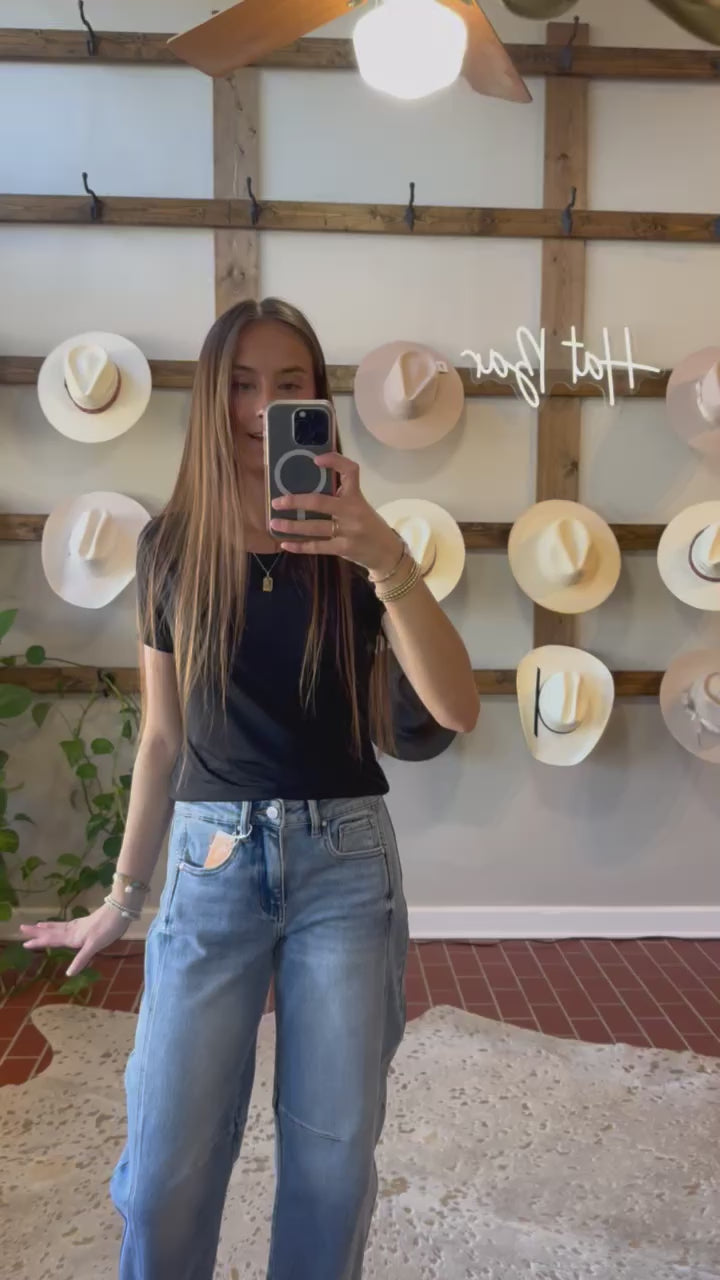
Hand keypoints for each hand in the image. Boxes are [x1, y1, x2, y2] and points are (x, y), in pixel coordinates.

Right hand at [19, 903, 130, 976]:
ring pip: (59, 926)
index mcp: (73, 937)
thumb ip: (81, 959)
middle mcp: (73, 930)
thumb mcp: (94, 946)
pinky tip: (64, 926)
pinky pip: (67, 924)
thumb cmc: (107, 928)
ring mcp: (79, 925)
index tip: (25, 943)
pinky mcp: (86, 922)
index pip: (52, 940)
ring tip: (38, 925)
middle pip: (52, 931)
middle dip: (38, 931)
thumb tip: (68, 974)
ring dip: (48, 927)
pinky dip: (60, 925)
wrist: (119, 910)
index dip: (39, 942)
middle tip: (22, 928)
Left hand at [270, 452, 399, 574]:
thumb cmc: (370, 525)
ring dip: (291, 525)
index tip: (315, 460)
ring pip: (314, 527)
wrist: (387, 553)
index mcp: (357, 497)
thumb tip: (309, 487)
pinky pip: (317, 547)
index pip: (350, 471)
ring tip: (274, 523)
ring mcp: (348, 532)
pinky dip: (300, 546)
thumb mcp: (361, 506)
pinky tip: (285, 544)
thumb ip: (341, 497)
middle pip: (320, 502)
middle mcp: (352, 512)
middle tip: (276, 501)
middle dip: (295, 501)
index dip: (334, 461)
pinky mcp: (343, 548)